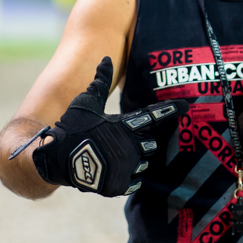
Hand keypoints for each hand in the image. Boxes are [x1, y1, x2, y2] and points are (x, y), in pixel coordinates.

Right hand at [32, 57, 187, 196]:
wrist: (56, 158)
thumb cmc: (72, 127)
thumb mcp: (86, 102)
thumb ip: (99, 82)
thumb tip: (105, 58)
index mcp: (125, 125)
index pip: (153, 115)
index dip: (170, 110)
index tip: (187, 106)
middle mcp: (130, 145)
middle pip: (150, 143)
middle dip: (141, 143)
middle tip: (122, 142)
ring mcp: (126, 166)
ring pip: (144, 162)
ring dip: (134, 160)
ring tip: (115, 157)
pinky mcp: (120, 184)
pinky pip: (136, 181)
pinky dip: (128, 178)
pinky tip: (116, 173)